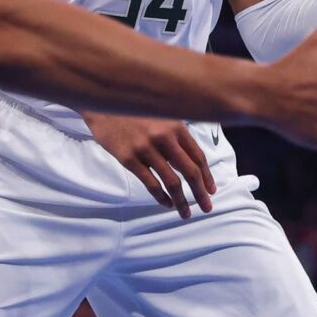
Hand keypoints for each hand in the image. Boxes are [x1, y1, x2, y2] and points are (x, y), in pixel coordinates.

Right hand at [83, 113, 215, 218]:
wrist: (104, 104)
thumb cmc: (136, 111)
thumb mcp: (162, 116)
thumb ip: (176, 135)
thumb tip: (191, 161)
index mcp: (176, 127)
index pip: (198, 157)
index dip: (207, 176)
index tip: (211, 190)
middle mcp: (165, 138)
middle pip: (190, 172)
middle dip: (201, 193)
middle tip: (207, 207)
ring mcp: (146, 149)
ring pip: (172, 182)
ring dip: (181, 201)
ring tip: (185, 213)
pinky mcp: (129, 158)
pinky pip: (150, 183)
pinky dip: (161, 197)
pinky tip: (166, 203)